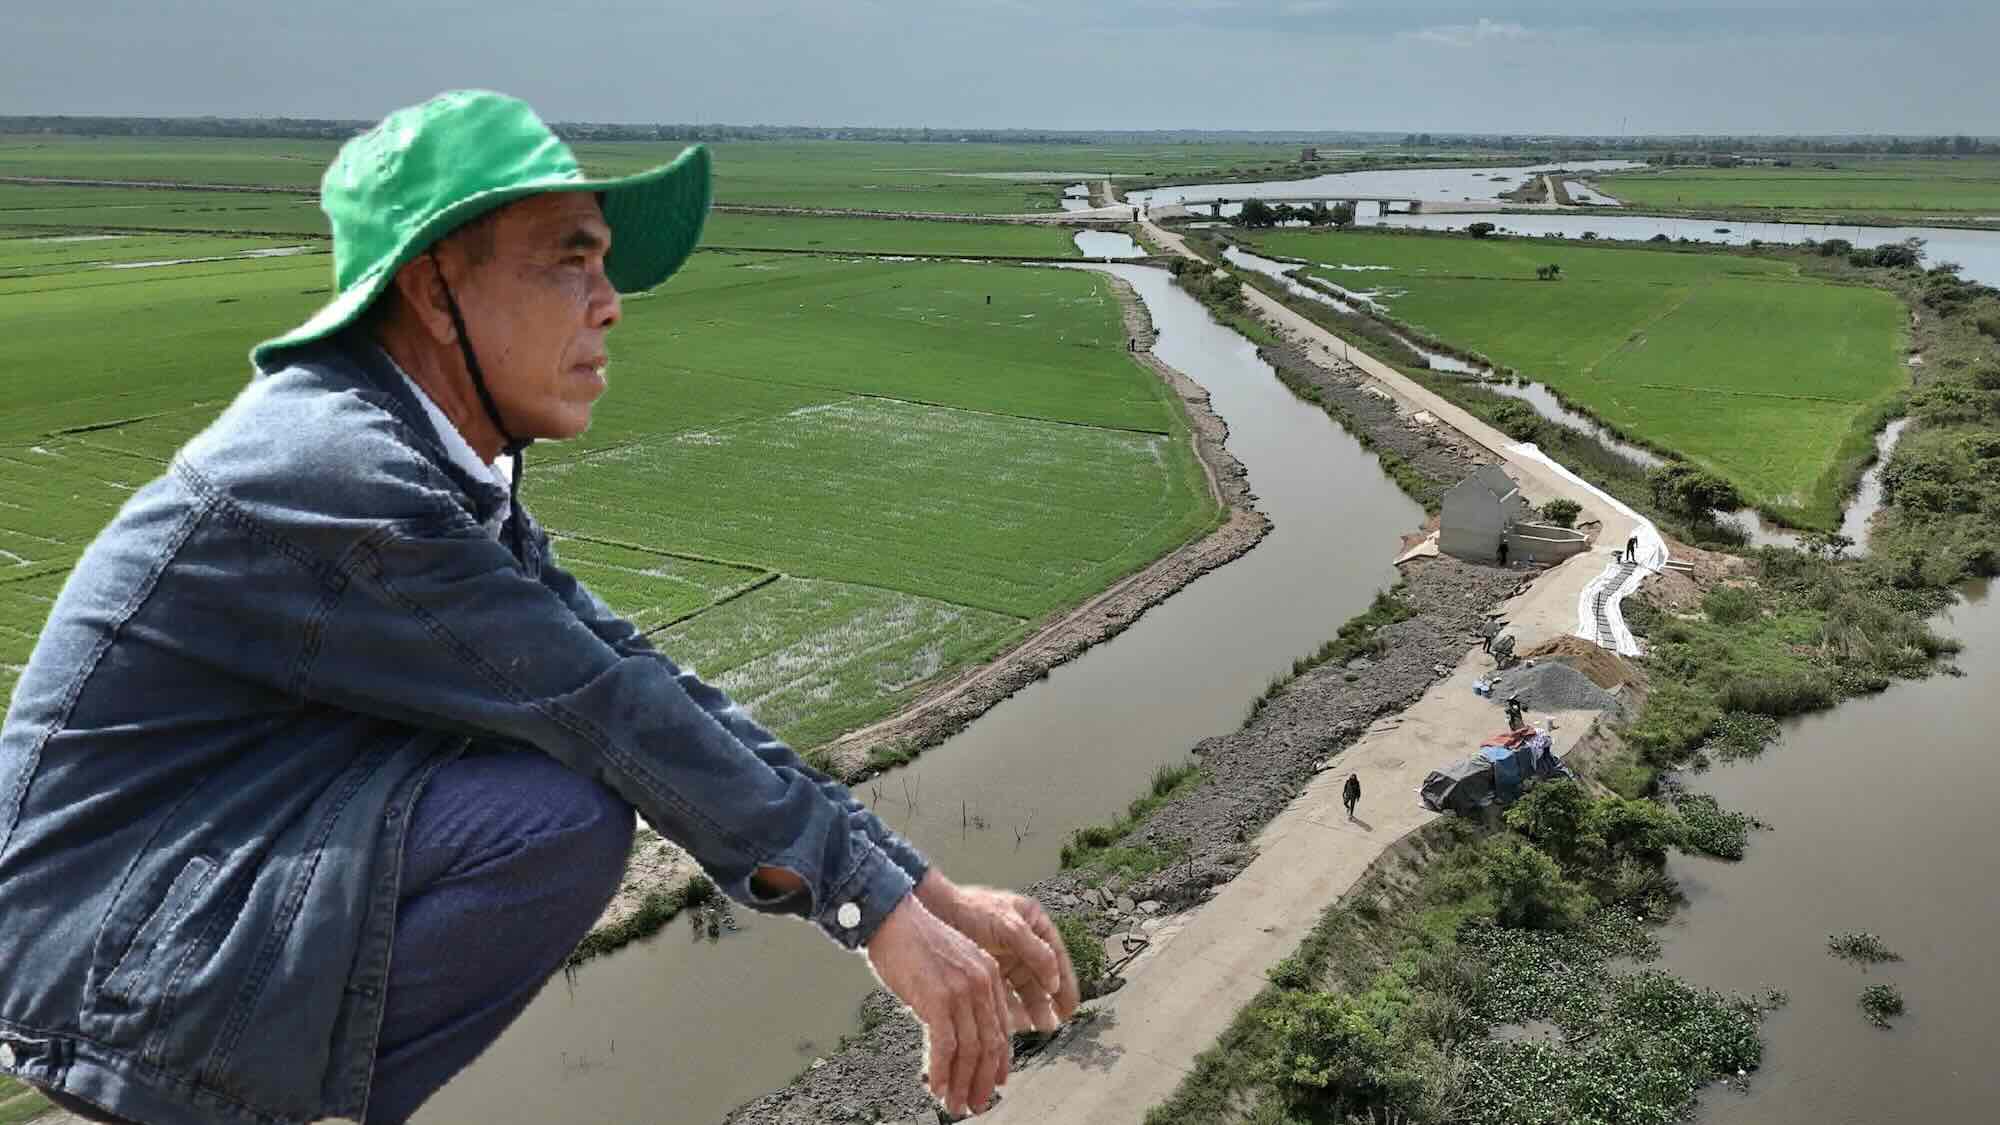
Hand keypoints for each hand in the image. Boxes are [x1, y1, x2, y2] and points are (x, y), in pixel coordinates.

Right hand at [865, 893, 1012, 1116]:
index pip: (1000, 1029)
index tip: (993, 1084)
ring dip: (960, 1083)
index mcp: (989, 975)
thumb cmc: (914, 944)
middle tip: (974, 1105)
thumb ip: (961, 995)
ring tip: (954, 1105)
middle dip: (981, 1081)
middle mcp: (982, 983)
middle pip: (989, 1044)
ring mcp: (961, 991)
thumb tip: (957, 1035)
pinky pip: (944, 1046)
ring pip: (968, 1050)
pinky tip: (935, 1087)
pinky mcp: (938, 998)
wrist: (892, 918)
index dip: (998, 1061)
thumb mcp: (950, 966)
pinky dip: (940, 1071)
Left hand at [919, 873, 1080, 1034]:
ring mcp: (1006, 956)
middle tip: (1054, 1024)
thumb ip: (1036, 952)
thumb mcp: (1010, 926)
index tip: (1069, 1007)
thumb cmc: (973, 909)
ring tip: (1038, 1027)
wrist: (935, 909)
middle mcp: (1023, 941)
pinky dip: (1011, 1008)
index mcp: (1035, 924)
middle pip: (1042, 977)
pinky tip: (1016, 1023)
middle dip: (1049, 1001)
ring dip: (1033, 1007)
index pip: (1057, 958)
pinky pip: (1005, 993)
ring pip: (1024, 988)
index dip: (1065, 983)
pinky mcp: (988, 970)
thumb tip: (1055, 982)